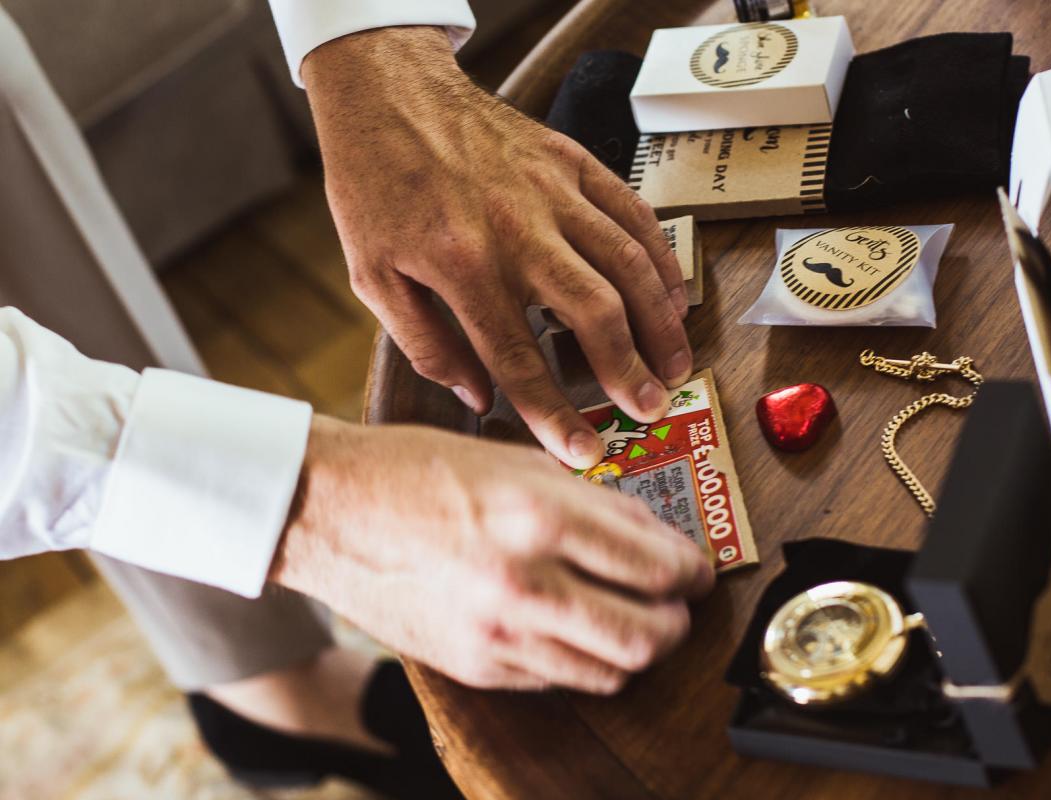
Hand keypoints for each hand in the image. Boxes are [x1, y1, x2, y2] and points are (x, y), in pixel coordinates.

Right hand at [271, 417, 714, 692]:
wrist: (327, 510)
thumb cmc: (419, 471)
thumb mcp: (518, 461)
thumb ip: (596, 503)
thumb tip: (657, 538)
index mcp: (540, 516)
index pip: (656, 566)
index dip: (693, 572)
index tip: (696, 570)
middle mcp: (524, 581)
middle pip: (646, 635)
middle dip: (678, 622)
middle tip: (678, 604)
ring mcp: (498, 633)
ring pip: (609, 672)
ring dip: (638, 650)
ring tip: (636, 622)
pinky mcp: (475, 666)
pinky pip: (558, 680)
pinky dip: (584, 661)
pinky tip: (578, 632)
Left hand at [302, 27, 691, 469]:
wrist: (387, 92)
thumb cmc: (376, 188)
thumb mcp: (373, 276)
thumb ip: (426, 344)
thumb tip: (478, 398)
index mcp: (462, 265)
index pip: (519, 358)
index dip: (555, 414)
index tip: (583, 453)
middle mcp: (517, 230)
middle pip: (592, 313)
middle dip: (628, 369)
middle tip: (650, 409)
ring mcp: (553, 192)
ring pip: (627, 264)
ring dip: (658, 321)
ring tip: (674, 365)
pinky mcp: (572, 162)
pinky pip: (633, 212)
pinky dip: (662, 257)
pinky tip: (674, 297)